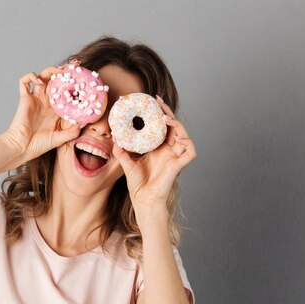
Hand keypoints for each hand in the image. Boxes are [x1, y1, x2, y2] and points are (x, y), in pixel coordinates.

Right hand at [3, 60, 81, 163]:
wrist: (22, 148)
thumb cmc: (40, 144)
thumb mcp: (60, 138)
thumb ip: (72, 131)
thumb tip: (85, 122)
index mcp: (56, 109)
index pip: (66, 91)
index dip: (74, 83)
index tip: (83, 76)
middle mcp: (46, 101)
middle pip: (56, 80)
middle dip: (65, 71)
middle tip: (74, 66)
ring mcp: (35, 99)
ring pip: (43, 76)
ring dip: (51, 70)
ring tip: (60, 70)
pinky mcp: (25, 98)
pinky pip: (24, 82)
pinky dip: (31, 76)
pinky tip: (39, 80)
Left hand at [111, 95, 196, 213]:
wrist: (143, 201)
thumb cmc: (138, 186)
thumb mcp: (126, 164)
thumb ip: (121, 151)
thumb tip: (114, 137)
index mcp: (158, 149)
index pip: (162, 127)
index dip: (159, 113)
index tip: (151, 101)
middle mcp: (168, 151)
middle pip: (173, 127)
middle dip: (167, 112)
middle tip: (157, 101)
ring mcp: (175, 158)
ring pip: (184, 135)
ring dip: (177, 124)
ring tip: (165, 117)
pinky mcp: (179, 166)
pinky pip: (190, 151)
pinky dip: (187, 141)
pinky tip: (176, 135)